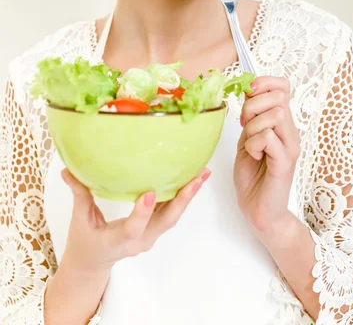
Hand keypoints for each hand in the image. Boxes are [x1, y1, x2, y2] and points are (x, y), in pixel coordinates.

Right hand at [60, 167, 210, 273]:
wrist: (93, 263)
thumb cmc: (85, 242)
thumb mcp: (79, 220)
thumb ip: (79, 194)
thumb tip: (68, 170)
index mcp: (118, 240)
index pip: (133, 228)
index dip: (142, 212)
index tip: (151, 193)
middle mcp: (140, 240)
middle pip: (166, 220)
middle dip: (184, 199)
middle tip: (198, 177)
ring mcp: (150, 235)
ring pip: (173, 216)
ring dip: (189, 195)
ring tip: (203, 173)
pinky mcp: (154, 228)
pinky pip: (171, 212)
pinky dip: (183, 196)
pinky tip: (193, 178)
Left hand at [234, 76, 299, 234]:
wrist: (258, 209)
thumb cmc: (253, 174)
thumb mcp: (247, 137)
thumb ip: (250, 117)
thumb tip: (247, 90)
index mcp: (282, 123)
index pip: (283, 86)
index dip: (263, 83)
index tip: (247, 97)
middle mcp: (291, 131)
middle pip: (278, 96)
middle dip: (253, 105)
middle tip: (245, 125)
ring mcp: (291, 146)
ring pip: (274, 115)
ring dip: (253, 127)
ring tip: (250, 144)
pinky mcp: (285, 161)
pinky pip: (268, 137)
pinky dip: (254, 144)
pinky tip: (255, 156)